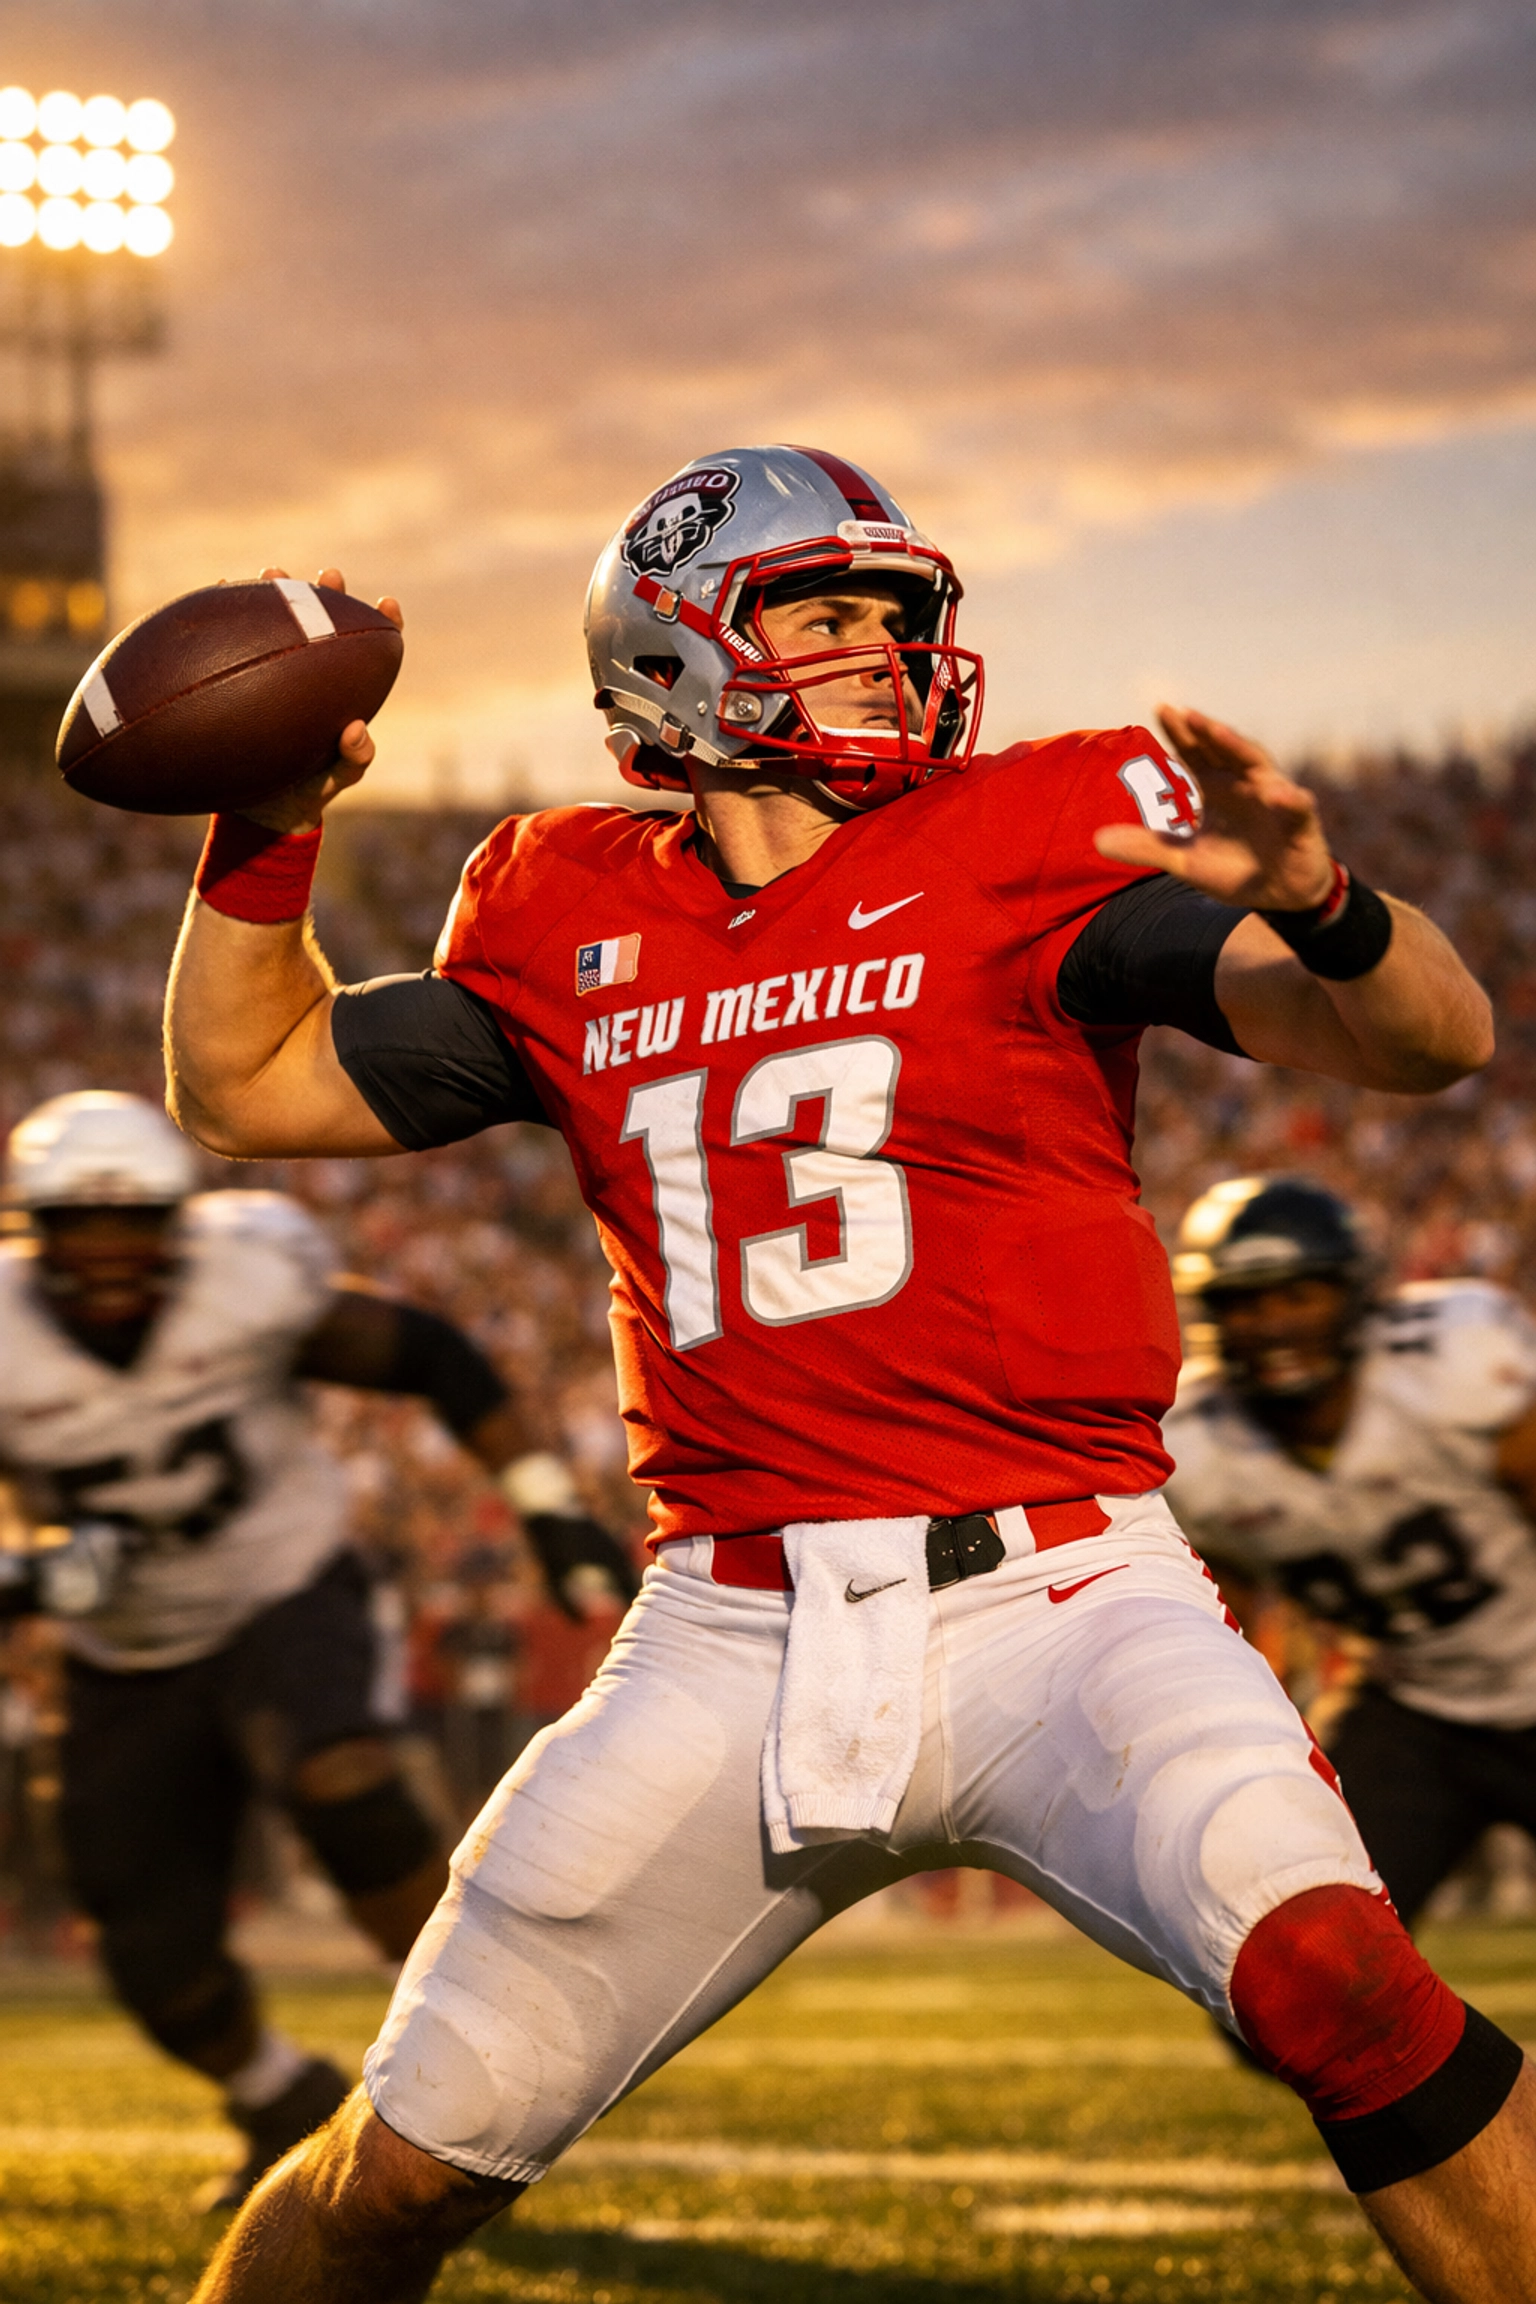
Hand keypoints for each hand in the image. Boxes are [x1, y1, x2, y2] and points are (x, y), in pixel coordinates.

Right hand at [233, 566, 403, 832]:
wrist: (261, 810)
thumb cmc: (310, 791)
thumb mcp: (336, 781)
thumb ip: (353, 761)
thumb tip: (358, 731)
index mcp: (345, 691)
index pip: (370, 651)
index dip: (383, 624)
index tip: (388, 604)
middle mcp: (312, 674)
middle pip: (324, 623)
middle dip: (328, 593)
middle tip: (330, 577)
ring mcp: (274, 671)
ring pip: (277, 623)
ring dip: (276, 594)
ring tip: (272, 573)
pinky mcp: (240, 675)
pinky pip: (233, 643)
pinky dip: (227, 619)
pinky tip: (221, 592)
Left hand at [1094, 706, 1336, 911]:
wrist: (1280, 895)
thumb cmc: (1236, 868)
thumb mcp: (1185, 861)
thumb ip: (1148, 846)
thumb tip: (1097, 840)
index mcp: (1218, 787)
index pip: (1196, 753)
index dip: (1179, 732)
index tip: (1159, 709)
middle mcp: (1246, 784)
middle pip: (1225, 749)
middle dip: (1206, 730)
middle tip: (1184, 713)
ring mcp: (1275, 799)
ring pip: (1259, 765)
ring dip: (1239, 748)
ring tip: (1218, 732)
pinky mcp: (1300, 824)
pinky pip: (1297, 808)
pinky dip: (1288, 800)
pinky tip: (1276, 795)